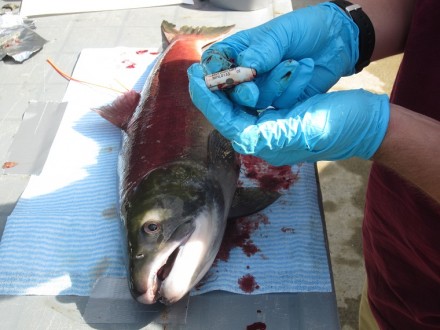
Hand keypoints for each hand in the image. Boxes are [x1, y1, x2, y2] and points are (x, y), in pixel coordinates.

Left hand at [188, 63, 389, 164]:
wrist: (368, 125)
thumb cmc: (343, 125)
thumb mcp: (309, 128)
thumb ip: (275, 135)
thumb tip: (242, 138)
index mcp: (271, 145)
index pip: (229, 124)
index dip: (210, 102)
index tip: (194, 80)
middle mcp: (267, 142)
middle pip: (229, 119)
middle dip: (211, 97)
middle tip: (194, 74)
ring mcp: (274, 132)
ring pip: (238, 113)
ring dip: (223, 94)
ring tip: (208, 74)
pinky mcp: (282, 122)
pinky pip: (253, 109)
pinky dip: (240, 93)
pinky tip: (233, 80)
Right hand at [202, 2, 358, 108]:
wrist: (337, 39)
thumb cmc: (305, 28)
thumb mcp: (282, 32)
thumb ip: (264, 49)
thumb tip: (245, 68)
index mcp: (238, 51)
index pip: (214, 66)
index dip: (212, 77)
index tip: (221, 81)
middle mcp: (246, 74)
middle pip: (230, 93)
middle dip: (242, 93)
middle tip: (252, 92)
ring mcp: (263, 89)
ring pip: (256, 101)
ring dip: (277, 84)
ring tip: (297, 63)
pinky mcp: (281, 102)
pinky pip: (279, 105)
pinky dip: (293, 88)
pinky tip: (306, 68)